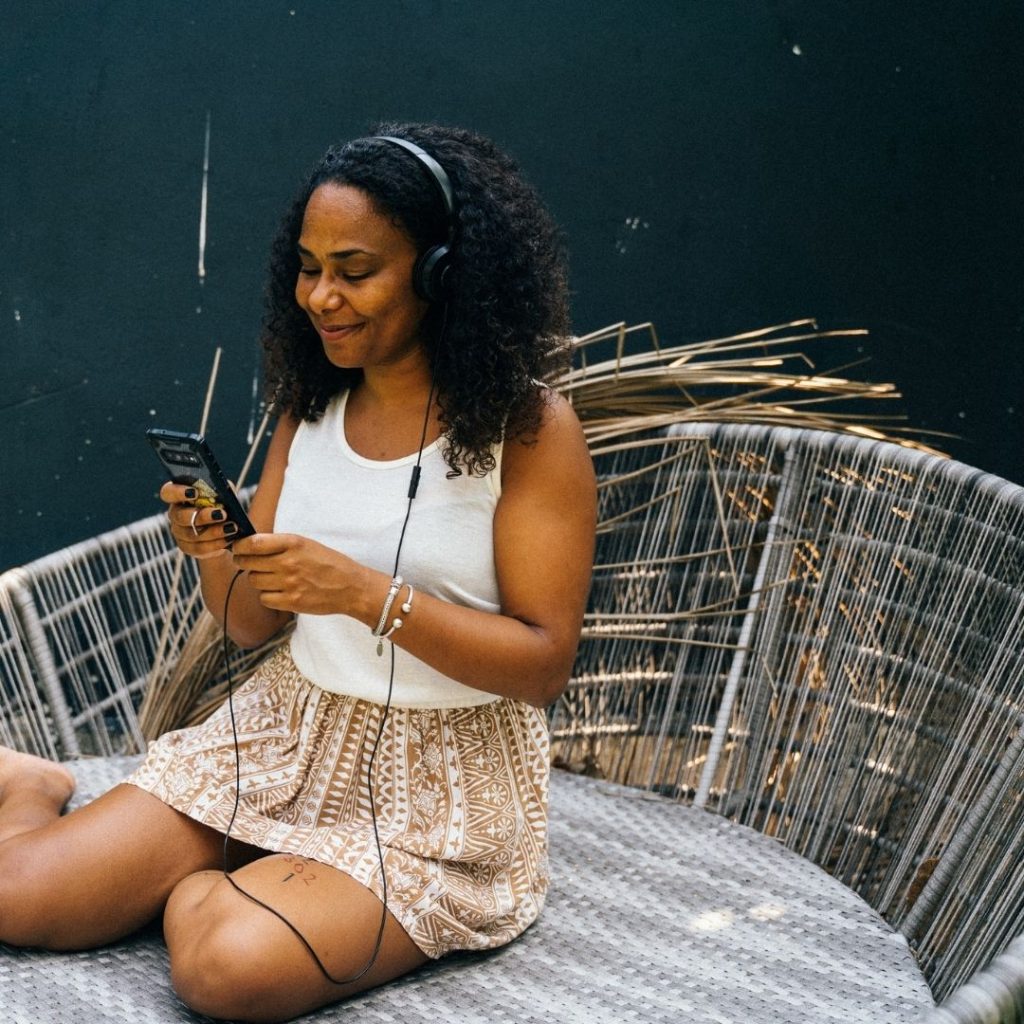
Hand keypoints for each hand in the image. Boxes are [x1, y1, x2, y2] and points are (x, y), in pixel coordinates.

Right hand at [160, 481, 239, 559]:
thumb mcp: (223, 492)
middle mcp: (175, 514)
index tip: (195, 493)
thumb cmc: (222, 503)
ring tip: (231, 528)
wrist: (226, 526)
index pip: (168, 492)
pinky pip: (198, 548)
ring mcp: (179, 532)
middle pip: (180, 516)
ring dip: (214, 531)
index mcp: (179, 496)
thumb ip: (220, 489)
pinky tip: (228, 539)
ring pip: (191, 535)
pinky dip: (215, 544)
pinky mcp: (187, 547)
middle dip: (203, 516)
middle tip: (222, 514)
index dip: (178, 492)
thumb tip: (222, 491)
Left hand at [229, 533, 367, 614]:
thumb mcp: (306, 544)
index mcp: (293, 543)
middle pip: (248, 563)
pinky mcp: (292, 602)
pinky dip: (267, 595)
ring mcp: (289, 583)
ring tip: (271, 577)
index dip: (239, 546)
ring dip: (257, 579)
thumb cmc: (327, 563)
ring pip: (254, 581)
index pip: (253, 543)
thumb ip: (279, 544)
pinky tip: (278, 591)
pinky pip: (264, 598)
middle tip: (246, 562)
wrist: (350, 586)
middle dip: (243, 562)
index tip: (237, 547)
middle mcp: (289, 562)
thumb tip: (249, 544)